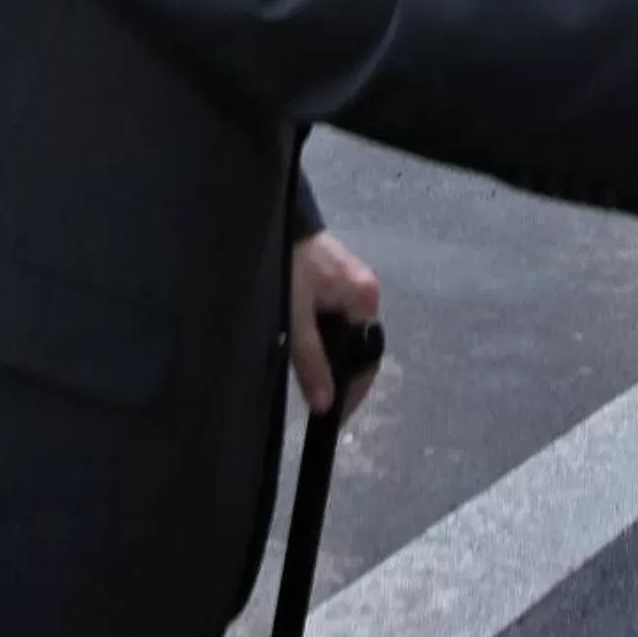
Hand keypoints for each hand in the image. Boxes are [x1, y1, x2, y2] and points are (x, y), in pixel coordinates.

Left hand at [288, 231, 381, 420]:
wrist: (271, 219)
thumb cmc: (287, 266)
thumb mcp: (294, 317)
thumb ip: (311, 360)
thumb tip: (326, 404)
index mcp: (365, 298)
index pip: (367, 356)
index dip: (353, 390)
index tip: (334, 417)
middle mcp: (366, 291)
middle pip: (357, 346)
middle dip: (340, 375)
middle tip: (317, 404)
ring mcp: (351, 283)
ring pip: (344, 334)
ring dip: (328, 357)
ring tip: (309, 382)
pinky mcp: (333, 279)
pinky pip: (334, 320)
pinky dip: (322, 339)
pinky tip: (305, 352)